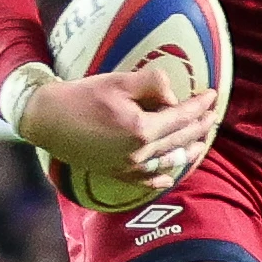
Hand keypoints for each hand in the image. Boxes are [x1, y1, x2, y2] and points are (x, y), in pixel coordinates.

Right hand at [18, 70, 218, 199]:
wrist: (48, 120)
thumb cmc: (82, 97)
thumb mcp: (119, 82)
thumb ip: (152, 85)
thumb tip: (173, 96)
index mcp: (142, 129)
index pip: (182, 117)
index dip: (200, 105)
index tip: (213, 95)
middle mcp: (138, 153)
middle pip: (179, 140)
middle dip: (199, 127)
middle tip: (213, 116)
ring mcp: (127, 166)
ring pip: (167, 161)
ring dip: (188, 152)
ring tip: (201, 144)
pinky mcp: (115, 172)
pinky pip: (145, 180)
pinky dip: (160, 178)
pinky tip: (169, 177)